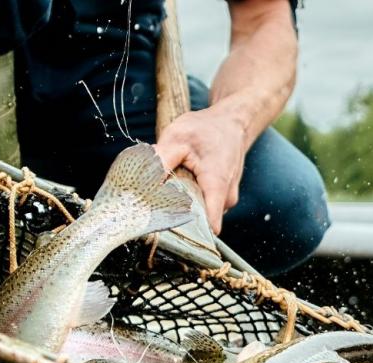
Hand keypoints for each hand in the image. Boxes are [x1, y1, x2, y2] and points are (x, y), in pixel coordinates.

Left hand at [154, 99, 247, 233]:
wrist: (232, 123)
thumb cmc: (207, 129)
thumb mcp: (178, 137)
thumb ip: (161, 161)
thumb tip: (141, 182)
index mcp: (217, 184)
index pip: (209, 223)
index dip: (186, 230)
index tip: (166, 228)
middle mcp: (226, 198)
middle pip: (199, 221)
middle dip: (178, 214)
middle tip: (158, 200)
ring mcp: (227, 200)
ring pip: (201, 214)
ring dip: (184, 205)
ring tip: (173, 186)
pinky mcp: (224, 199)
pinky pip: (205, 207)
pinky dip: (191, 199)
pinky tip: (184, 184)